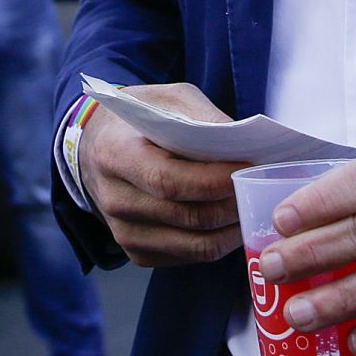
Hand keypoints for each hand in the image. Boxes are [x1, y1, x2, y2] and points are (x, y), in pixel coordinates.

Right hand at [78, 83, 243, 266]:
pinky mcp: (137, 252)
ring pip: (194, 246)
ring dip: (231, 229)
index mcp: (115, 154)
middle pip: (187, 217)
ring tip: (251, 206)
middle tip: (259, 189)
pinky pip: (188, 257)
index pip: (168, 180)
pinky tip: (229, 221)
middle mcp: (114, 200)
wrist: (96, 144)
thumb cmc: (138, 117)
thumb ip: (202, 118)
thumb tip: (245, 145)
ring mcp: (123, 232)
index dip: (212, 181)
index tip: (247, 168)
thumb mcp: (167, 98)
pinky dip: (217, 242)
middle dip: (231, 205)